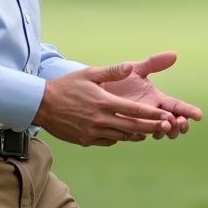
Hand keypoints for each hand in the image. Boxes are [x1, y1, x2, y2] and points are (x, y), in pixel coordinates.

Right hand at [34, 63, 177, 146]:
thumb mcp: (89, 74)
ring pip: (121, 137)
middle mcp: (100, 120)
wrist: (41, 105)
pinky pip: (108, 141)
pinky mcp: (85, 140)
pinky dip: (118, 138)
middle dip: (151, 127)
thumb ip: (112, 71)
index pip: (134, 111)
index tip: (166, 116)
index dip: (152, 114)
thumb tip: (131, 66)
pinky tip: (123, 133)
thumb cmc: (67, 85)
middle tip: (165, 127)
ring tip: (147, 132)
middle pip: (132, 127)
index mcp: (104, 102)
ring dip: (136, 134)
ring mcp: (92, 132)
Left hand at [98, 51, 202, 139]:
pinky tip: (147, 132)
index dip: (188, 111)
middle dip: (179, 124)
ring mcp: (140, 121)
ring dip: (165, 131)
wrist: (95, 88)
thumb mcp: (137, 69)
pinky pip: (140, 135)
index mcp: (158, 98)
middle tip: (179, 122)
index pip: (177, 105)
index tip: (198, 115)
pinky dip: (147, 134)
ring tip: (164, 126)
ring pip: (159, 132)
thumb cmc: (118, 78)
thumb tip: (174, 54)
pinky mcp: (127, 128)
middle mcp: (152, 112)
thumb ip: (154, 63)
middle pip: (173, 123)